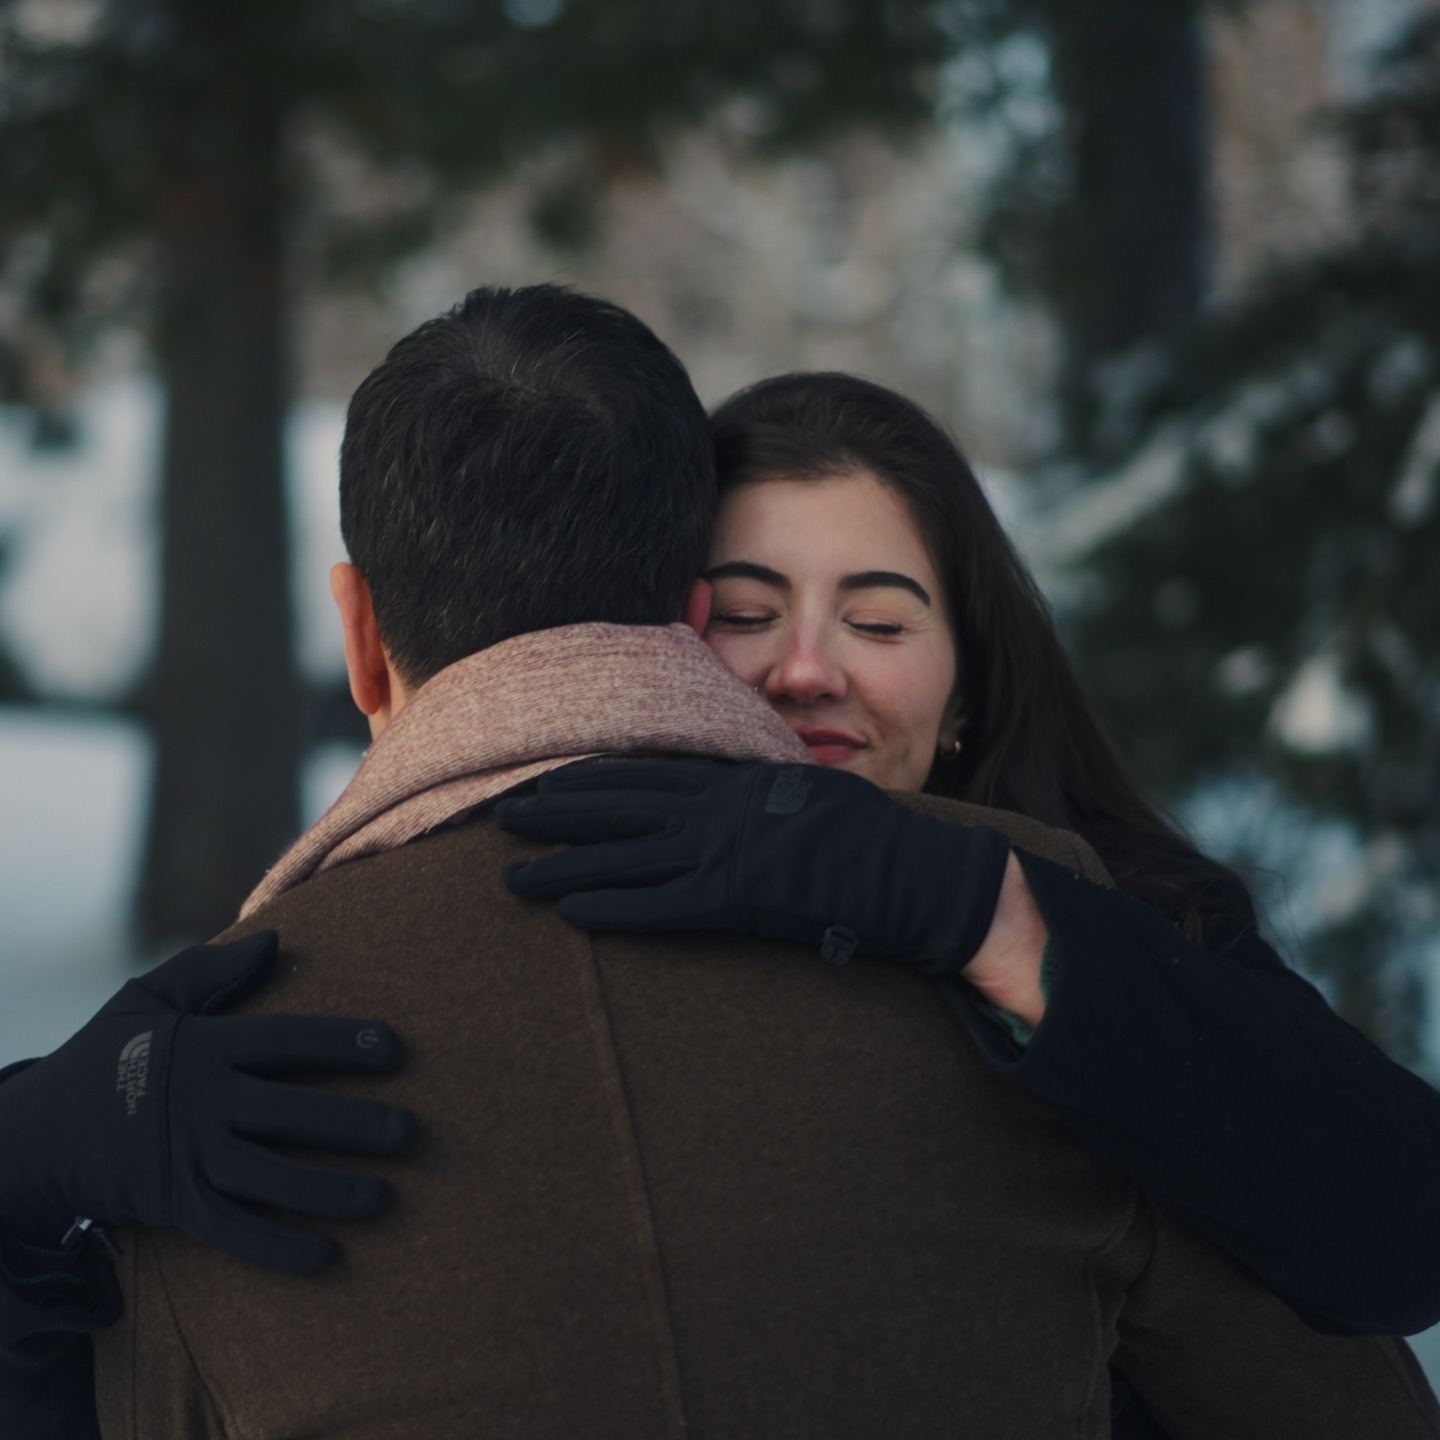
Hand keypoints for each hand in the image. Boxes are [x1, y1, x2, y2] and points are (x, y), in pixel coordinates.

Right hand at [0, 932, 416, 1272]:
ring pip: (270, 1179)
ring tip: (384, 1196)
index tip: (396, 1049)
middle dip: (353, 1124)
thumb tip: (275, 942)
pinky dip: (278, 1248)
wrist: (32, 1135)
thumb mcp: (145, 1000)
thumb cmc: (106, 1057)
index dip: (342, 1043)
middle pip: (290, 1113)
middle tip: (410, 1131)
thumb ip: (209, 969)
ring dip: (329, 1190)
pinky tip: (327, 1257)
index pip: (286, 1041)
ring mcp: (188, 1159)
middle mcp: (202, 1104)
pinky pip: (233, 1233)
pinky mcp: (176, 1207)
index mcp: (203, 1047)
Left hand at [497, 757, 1010, 975]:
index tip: (544, 777)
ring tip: (511, 877)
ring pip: (622, 857)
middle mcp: (715, 810)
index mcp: (732, 781)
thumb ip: (752, 792)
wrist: (907, 868)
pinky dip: (610, 908)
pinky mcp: (730, 900)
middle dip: (554, 813)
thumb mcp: (800, 792)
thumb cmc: (863, 834)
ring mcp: (720, 853)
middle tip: (501, 815)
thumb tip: (725, 789)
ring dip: (562, 867)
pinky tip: (569, 913)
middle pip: (616, 807)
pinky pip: (656, 906)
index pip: (643, 773)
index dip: (587, 778)